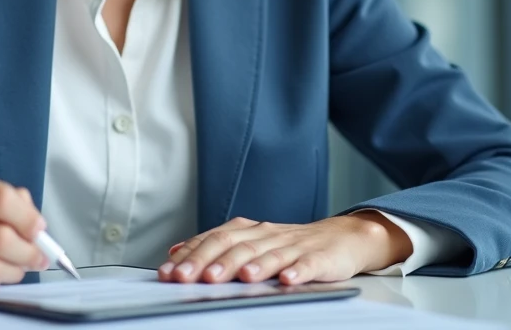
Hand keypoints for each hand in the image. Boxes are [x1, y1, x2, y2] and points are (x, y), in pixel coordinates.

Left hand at [157, 212, 411, 285]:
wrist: (341, 238)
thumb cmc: (292, 245)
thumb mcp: (250, 241)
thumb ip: (215, 246)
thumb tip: (176, 251)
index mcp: (249, 231)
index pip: (214, 239)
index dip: (191, 254)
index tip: (169, 271)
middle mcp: (267, 235)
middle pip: (236, 245)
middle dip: (212, 261)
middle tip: (192, 277)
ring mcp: (294, 246)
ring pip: (269, 254)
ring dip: (252, 265)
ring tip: (237, 277)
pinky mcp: (320, 259)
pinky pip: (307, 265)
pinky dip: (297, 271)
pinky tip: (287, 279)